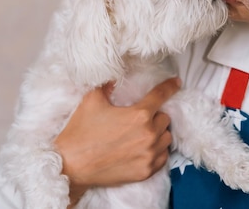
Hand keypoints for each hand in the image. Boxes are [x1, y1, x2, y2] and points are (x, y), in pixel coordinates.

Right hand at [53, 77, 180, 205]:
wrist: (72, 166)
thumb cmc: (81, 132)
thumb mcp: (92, 100)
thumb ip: (106, 84)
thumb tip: (114, 76)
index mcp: (138, 115)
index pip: (161, 95)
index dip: (170, 86)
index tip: (176, 82)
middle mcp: (148, 135)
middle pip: (165, 118)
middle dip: (156, 115)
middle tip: (141, 116)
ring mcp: (148, 155)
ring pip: (166, 138)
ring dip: (159, 133)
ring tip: (143, 132)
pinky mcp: (145, 172)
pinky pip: (163, 158)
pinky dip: (157, 151)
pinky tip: (144, 148)